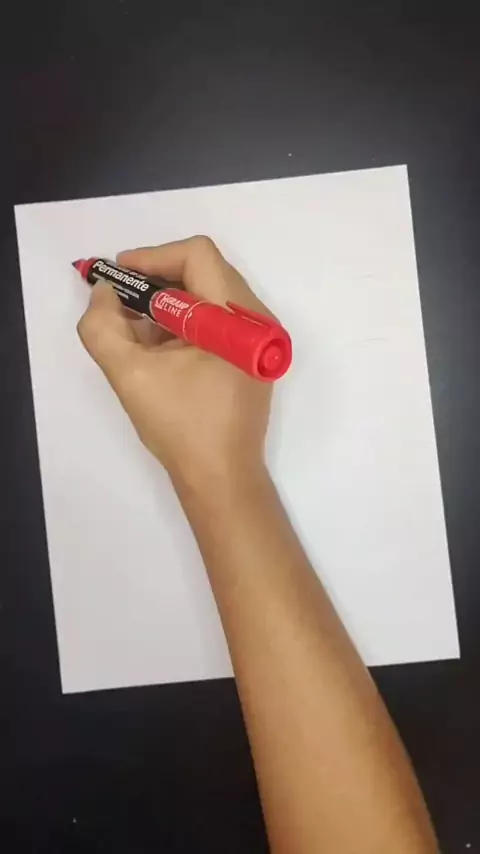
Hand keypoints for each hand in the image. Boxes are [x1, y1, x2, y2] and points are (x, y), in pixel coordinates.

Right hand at [77, 236, 272, 486]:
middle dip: (156, 279)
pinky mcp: (250, 356)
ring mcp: (256, 339)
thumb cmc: (181, 427)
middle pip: (203, 270)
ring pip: (207, 295)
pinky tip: (154, 345)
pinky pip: (214, 320)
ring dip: (166, 302)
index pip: (197, 255)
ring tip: (131, 324)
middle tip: (119, 298)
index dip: (152, 258)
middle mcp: (256, 319)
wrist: (221, 477)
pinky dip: (182, 322)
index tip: (118, 277)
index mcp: (236, 317)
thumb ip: (104, 326)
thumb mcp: (130, 374)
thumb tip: (104, 293)